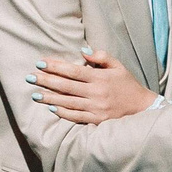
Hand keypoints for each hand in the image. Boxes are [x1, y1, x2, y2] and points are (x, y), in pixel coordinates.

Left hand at [30, 48, 155, 125]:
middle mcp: (96, 93)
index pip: (73, 70)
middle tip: (29, 77)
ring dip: (49, 98)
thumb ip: (101, 57)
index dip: (55, 66)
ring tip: (35, 94)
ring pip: (67, 102)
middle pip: (66, 86)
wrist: (142, 108)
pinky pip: (75, 116)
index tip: (40, 63)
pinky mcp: (96, 120)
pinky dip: (62, 112)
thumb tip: (83, 51)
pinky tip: (51, 108)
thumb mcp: (118, 66)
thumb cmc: (127, 84)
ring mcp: (96, 108)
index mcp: (100, 77)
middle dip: (46, 81)